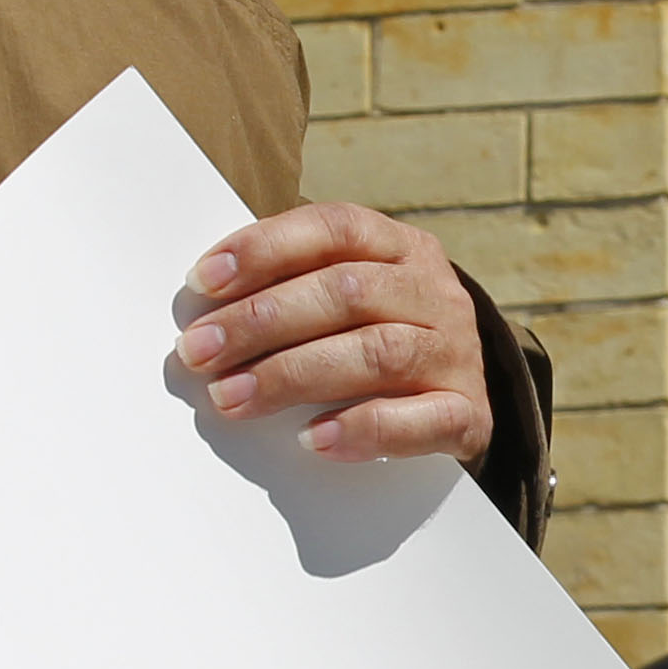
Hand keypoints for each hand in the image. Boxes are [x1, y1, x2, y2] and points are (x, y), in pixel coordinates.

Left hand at [175, 205, 493, 463]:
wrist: (464, 401)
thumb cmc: (382, 339)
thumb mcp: (352, 297)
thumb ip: (295, 289)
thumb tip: (206, 316)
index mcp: (402, 248)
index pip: (335, 229)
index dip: (266, 248)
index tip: (203, 281)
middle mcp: (435, 293)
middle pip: (348, 292)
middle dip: (262, 320)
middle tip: (199, 352)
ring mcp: (456, 353)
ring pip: (378, 353)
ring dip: (293, 375)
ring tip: (232, 398)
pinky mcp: (468, 414)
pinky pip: (422, 421)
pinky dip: (365, 429)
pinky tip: (313, 439)